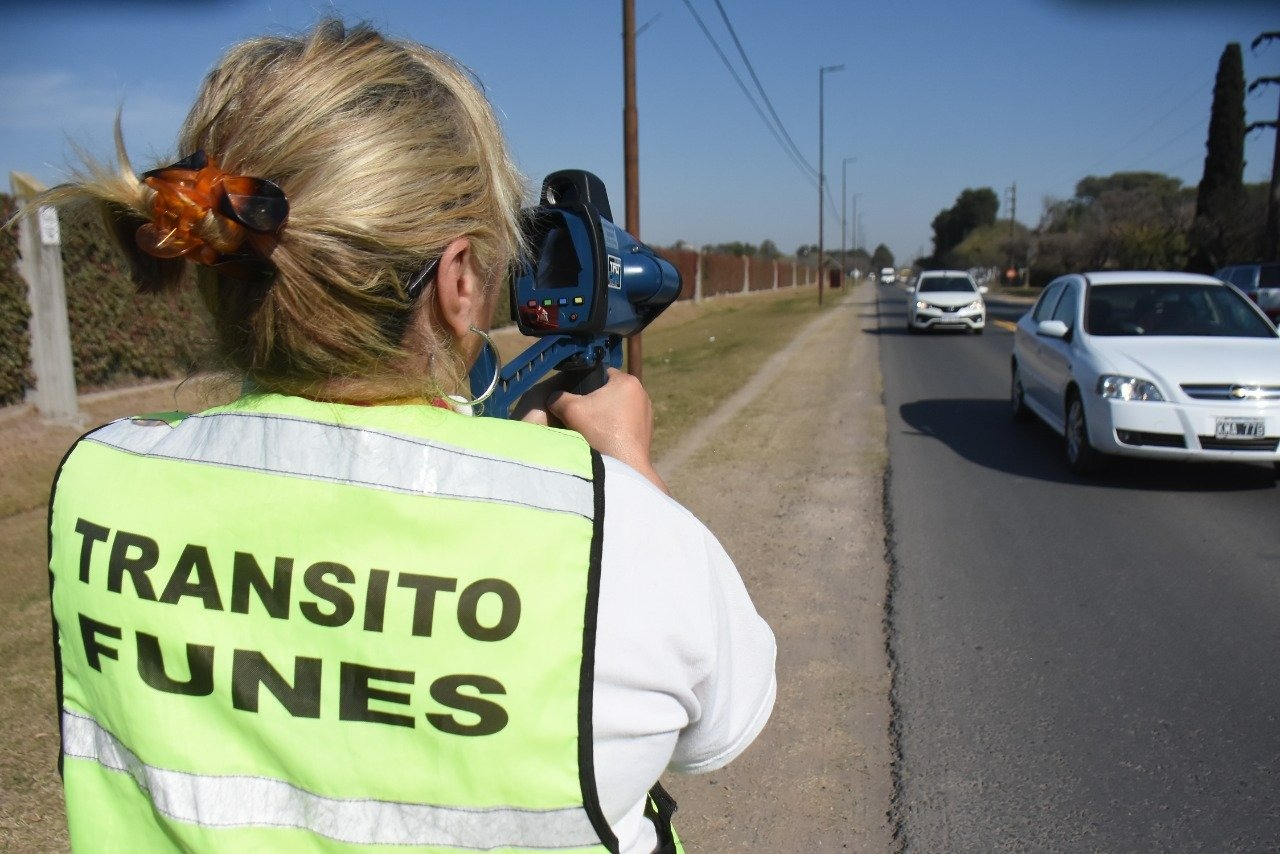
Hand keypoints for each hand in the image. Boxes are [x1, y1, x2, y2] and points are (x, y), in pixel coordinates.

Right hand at [518, 368, 667, 492]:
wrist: (624, 466)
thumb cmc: (600, 433)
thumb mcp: (570, 410)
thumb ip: (558, 398)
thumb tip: (554, 398)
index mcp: (627, 382)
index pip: (602, 372)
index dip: (586, 383)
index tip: (576, 397)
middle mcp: (642, 394)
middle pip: (610, 392)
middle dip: (595, 402)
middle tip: (581, 416)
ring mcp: (647, 414)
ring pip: (618, 409)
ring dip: (605, 417)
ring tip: (592, 430)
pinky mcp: (647, 432)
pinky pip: (625, 424)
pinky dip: (614, 430)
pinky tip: (604, 440)